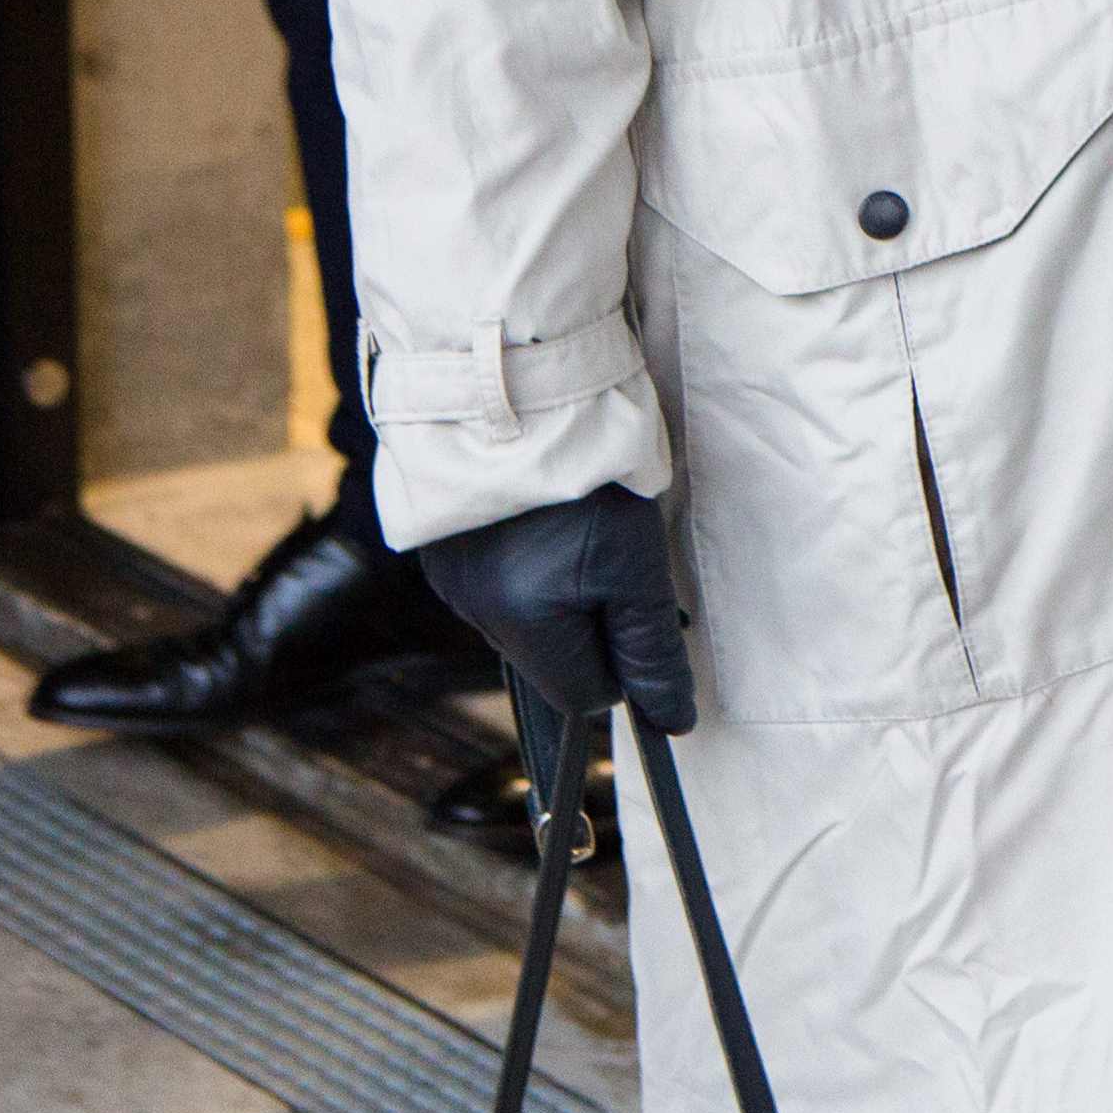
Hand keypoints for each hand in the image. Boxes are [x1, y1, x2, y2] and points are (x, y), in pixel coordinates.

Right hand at [416, 484, 696, 736]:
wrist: (527, 391)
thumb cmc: (594, 482)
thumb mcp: (638, 565)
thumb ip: (651, 650)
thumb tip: (671, 722)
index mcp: (519, 621)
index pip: (582, 695)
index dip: (625, 666)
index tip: (645, 616)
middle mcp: (472, 610)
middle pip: (551, 659)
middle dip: (592, 627)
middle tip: (617, 562)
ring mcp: (450, 579)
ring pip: (524, 623)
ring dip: (559, 596)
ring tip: (579, 532)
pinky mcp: (442, 549)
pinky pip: (496, 586)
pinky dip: (527, 569)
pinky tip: (543, 525)